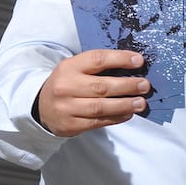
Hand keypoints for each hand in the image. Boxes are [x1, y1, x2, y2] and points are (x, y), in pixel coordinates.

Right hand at [35, 50, 149, 136]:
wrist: (41, 107)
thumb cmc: (68, 83)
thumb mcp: (76, 68)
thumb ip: (99, 67)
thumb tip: (134, 66)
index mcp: (69, 67)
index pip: (97, 59)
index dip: (120, 59)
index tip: (139, 61)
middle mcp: (66, 87)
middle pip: (101, 86)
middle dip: (127, 86)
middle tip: (145, 85)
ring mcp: (66, 108)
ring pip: (100, 107)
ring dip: (124, 105)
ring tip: (141, 103)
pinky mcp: (70, 125)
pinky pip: (97, 122)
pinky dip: (115, 118)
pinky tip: (127, 114)